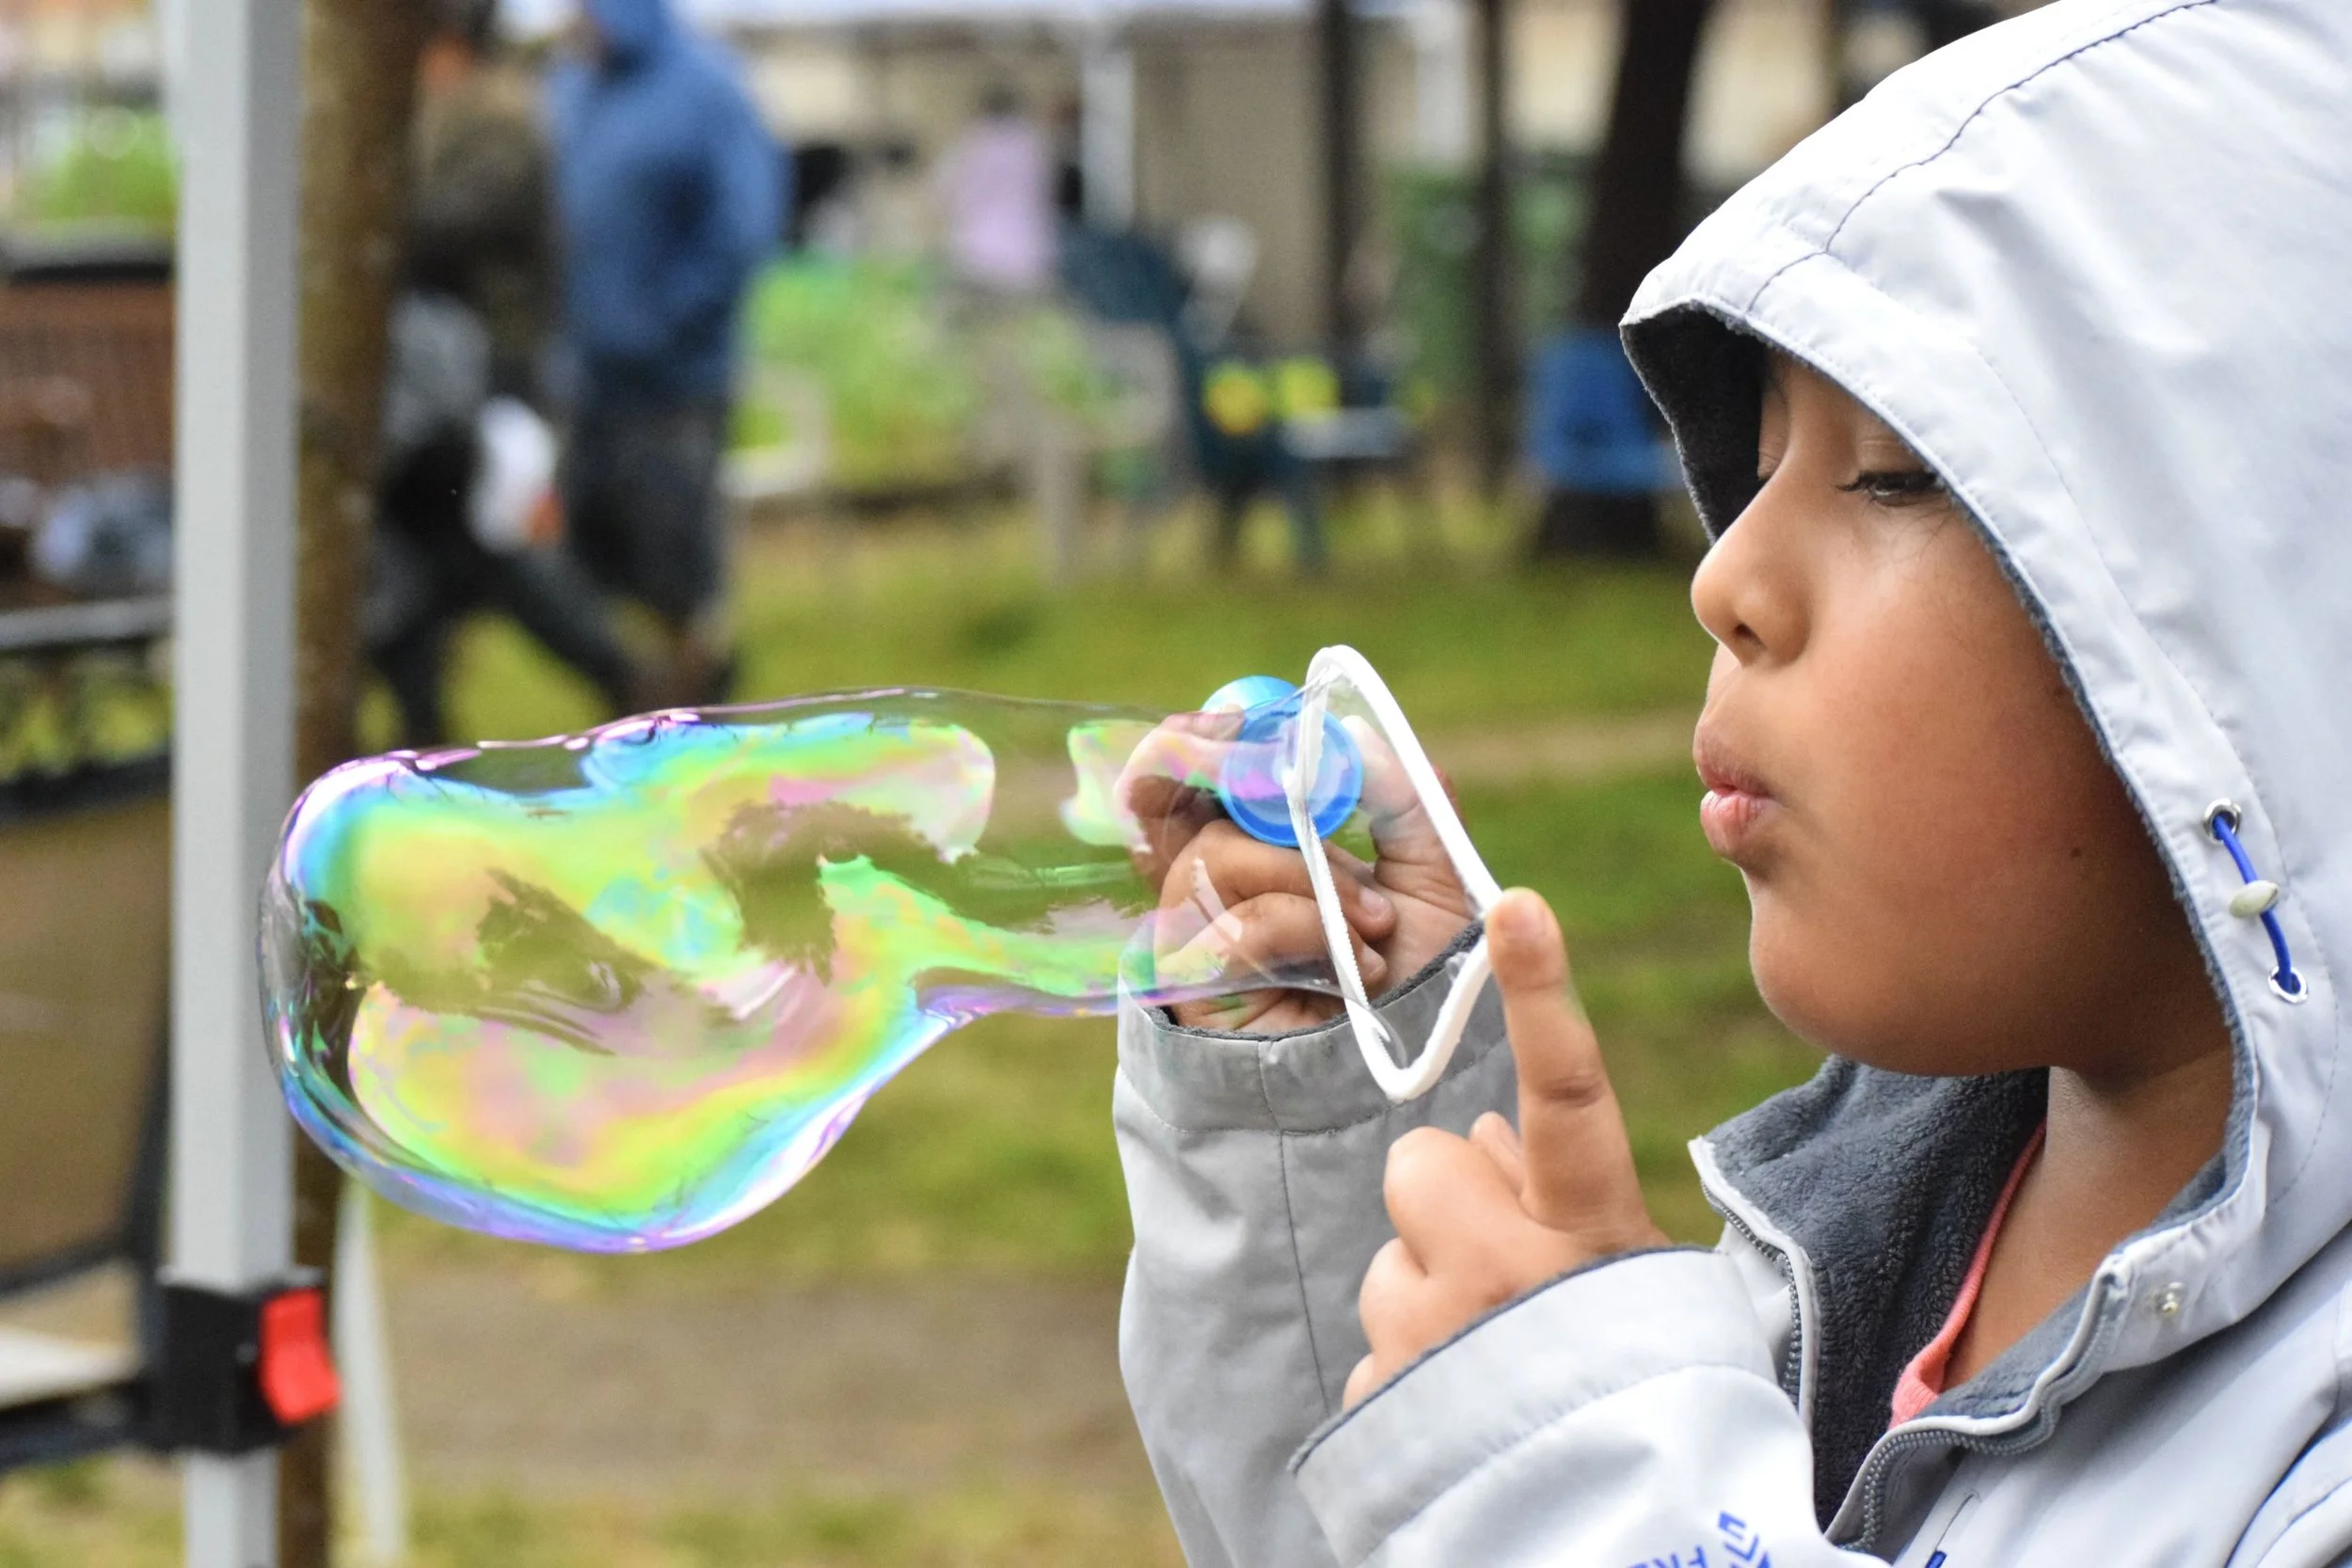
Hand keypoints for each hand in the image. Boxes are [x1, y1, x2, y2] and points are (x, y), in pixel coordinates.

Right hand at [1121, 713, 1473, 1033]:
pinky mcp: (1192, 985)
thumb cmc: (1419, 972)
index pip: (1199, 766)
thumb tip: (1354, 732)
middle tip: (1287, 776)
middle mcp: (1215, 877)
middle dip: (1226, 770)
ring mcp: (1196, 929)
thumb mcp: (1430, 868)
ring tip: (1376, 925)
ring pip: (1218, 853)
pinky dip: (1307, 933)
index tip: (1244, 717)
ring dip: (1312, 877)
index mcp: (1262, 837)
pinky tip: (1353, 968)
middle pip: (1171, 794)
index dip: (1206, 733)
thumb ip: (1400, 794)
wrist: (1416, 1069)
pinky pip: (1240, 925)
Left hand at [1344, 888, 1666, 1406]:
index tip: (1515, 901)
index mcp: (1596, 1239)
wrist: (1624, 1546)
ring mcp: (1432, 1338)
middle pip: (1420, 1163)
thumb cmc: (1635, 1396)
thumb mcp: (1630, 1292)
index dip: (1544, 995)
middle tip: (1503, 1275)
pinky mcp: (1376, 1398)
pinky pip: (1372, 1350)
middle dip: (1445, 1203)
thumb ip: (1558, 1204)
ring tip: (1492, 1367)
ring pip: (1386, 1263)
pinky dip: (1406, 1378)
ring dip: (1426, 1298)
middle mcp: (1507, 1274)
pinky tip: (1461, 1418)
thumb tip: (1475, 1141)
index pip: (1569, 1094)